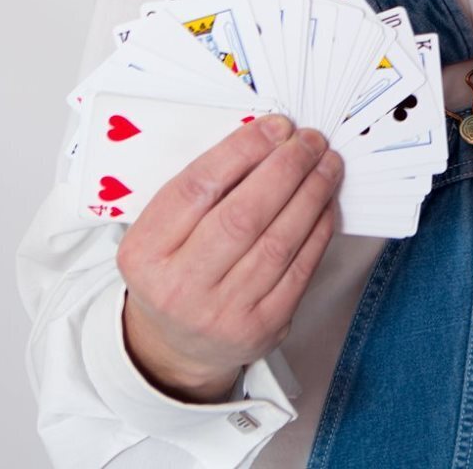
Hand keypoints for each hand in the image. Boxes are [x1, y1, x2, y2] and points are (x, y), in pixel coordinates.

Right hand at [116, 114, 343, 401]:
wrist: (177, 347)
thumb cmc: (175, 273)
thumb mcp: (162, 234)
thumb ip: (202, 191)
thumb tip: (264, 138)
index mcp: (145, 254)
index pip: (196, 189)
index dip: (242, 151)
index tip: (276, 126)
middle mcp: (179, 287)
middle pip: (242, 215)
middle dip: (286, 168)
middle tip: (310, 141)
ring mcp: (222, 312)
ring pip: (278, 241)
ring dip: (311, 193)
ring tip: (327, 163)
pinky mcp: (262, 326)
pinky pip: (301, 269)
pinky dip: (320, 229)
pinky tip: (327, 202)